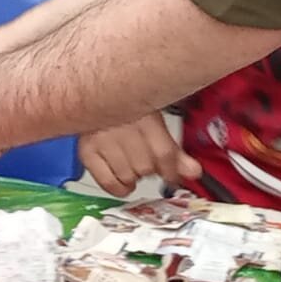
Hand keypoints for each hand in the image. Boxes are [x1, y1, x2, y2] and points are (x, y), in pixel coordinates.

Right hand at [76, 113, 200, 196]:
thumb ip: (174, 149)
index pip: (164, 154)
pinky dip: (119, 188)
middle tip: (148, 161)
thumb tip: (193, 172)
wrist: (91, 93)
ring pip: (129, 177)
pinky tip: (123, 180)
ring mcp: (101, 140)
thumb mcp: (153, 120)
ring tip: (133, 165)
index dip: (173, 170)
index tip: (173, 174)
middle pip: (147, 167)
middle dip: (151, 169)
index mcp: (142, 114)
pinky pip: (108, 183)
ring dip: (135, 177)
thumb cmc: (125, 106)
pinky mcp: (86, 151)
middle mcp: (120, 127)